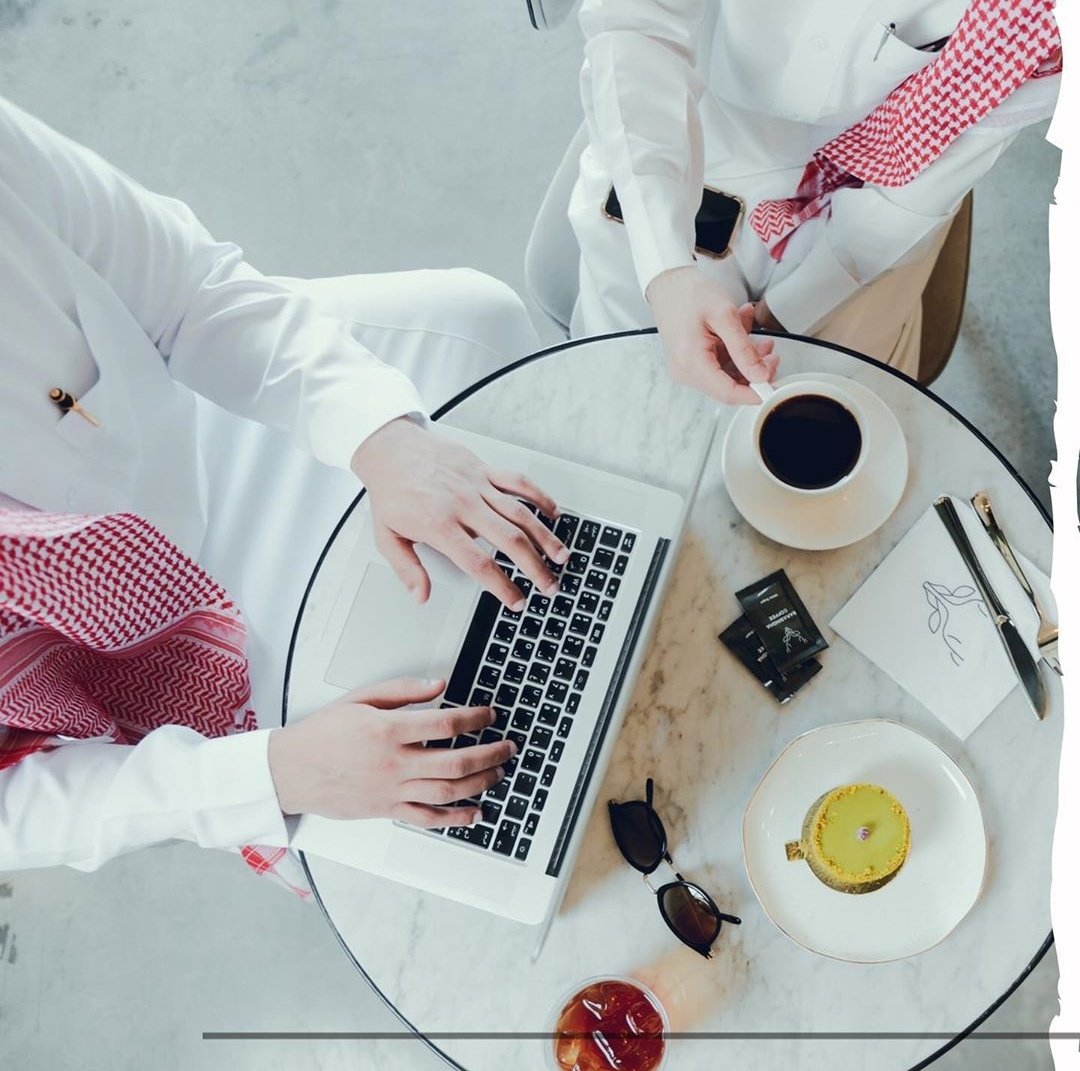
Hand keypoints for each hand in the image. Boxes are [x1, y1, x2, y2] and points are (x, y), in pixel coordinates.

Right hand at [268, 677, 514, 825]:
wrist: (289, 770)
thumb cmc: (322, 733)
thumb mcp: (359, 698)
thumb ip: (402, 690)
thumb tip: (438, 685)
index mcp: (388, 730)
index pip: (445, 723)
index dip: (475, 718)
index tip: (489, 714)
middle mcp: (393, 763)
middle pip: (455, 761)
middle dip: (489, 753)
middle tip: (507, 746)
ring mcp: (391, 791)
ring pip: (447, 791)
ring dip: (480, 783)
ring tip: (498, 772)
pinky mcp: (386, 810)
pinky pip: (427, 818)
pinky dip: (455, 818)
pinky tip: (475, 812)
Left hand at [351, 418, 569, 609]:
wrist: (389, 449)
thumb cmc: (391, 491)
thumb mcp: (387, 537)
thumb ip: (407, 569)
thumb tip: (420, 595)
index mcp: (440, 525)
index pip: (479, 563)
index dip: (502, 586)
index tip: (516, 601)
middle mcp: (464, 505)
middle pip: (509, 541)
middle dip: (535, 567)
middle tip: (549, 586)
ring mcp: (477, 485)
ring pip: (520, 513)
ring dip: (545, 537)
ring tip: (561, 556)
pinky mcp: (483, 469)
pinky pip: (518, 482)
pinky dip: (539, 497)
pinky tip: (554, 512)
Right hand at [646, 266, 778, 403]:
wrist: (669, 284)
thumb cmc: (690, 294)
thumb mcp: (725, 316)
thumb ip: (744, 349)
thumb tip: (760, 375)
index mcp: (691, 362)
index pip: (728, 393)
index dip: (755, 393)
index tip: (775, 386)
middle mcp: (685, 371)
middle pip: (728, 388)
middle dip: (753, 374)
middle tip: (771, 355)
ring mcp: (686, 369)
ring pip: (726, 378)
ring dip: (746, 363)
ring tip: (758, 340)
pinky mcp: (689, 363)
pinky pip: (718, 367)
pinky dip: (734, 355)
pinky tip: (741, 336)